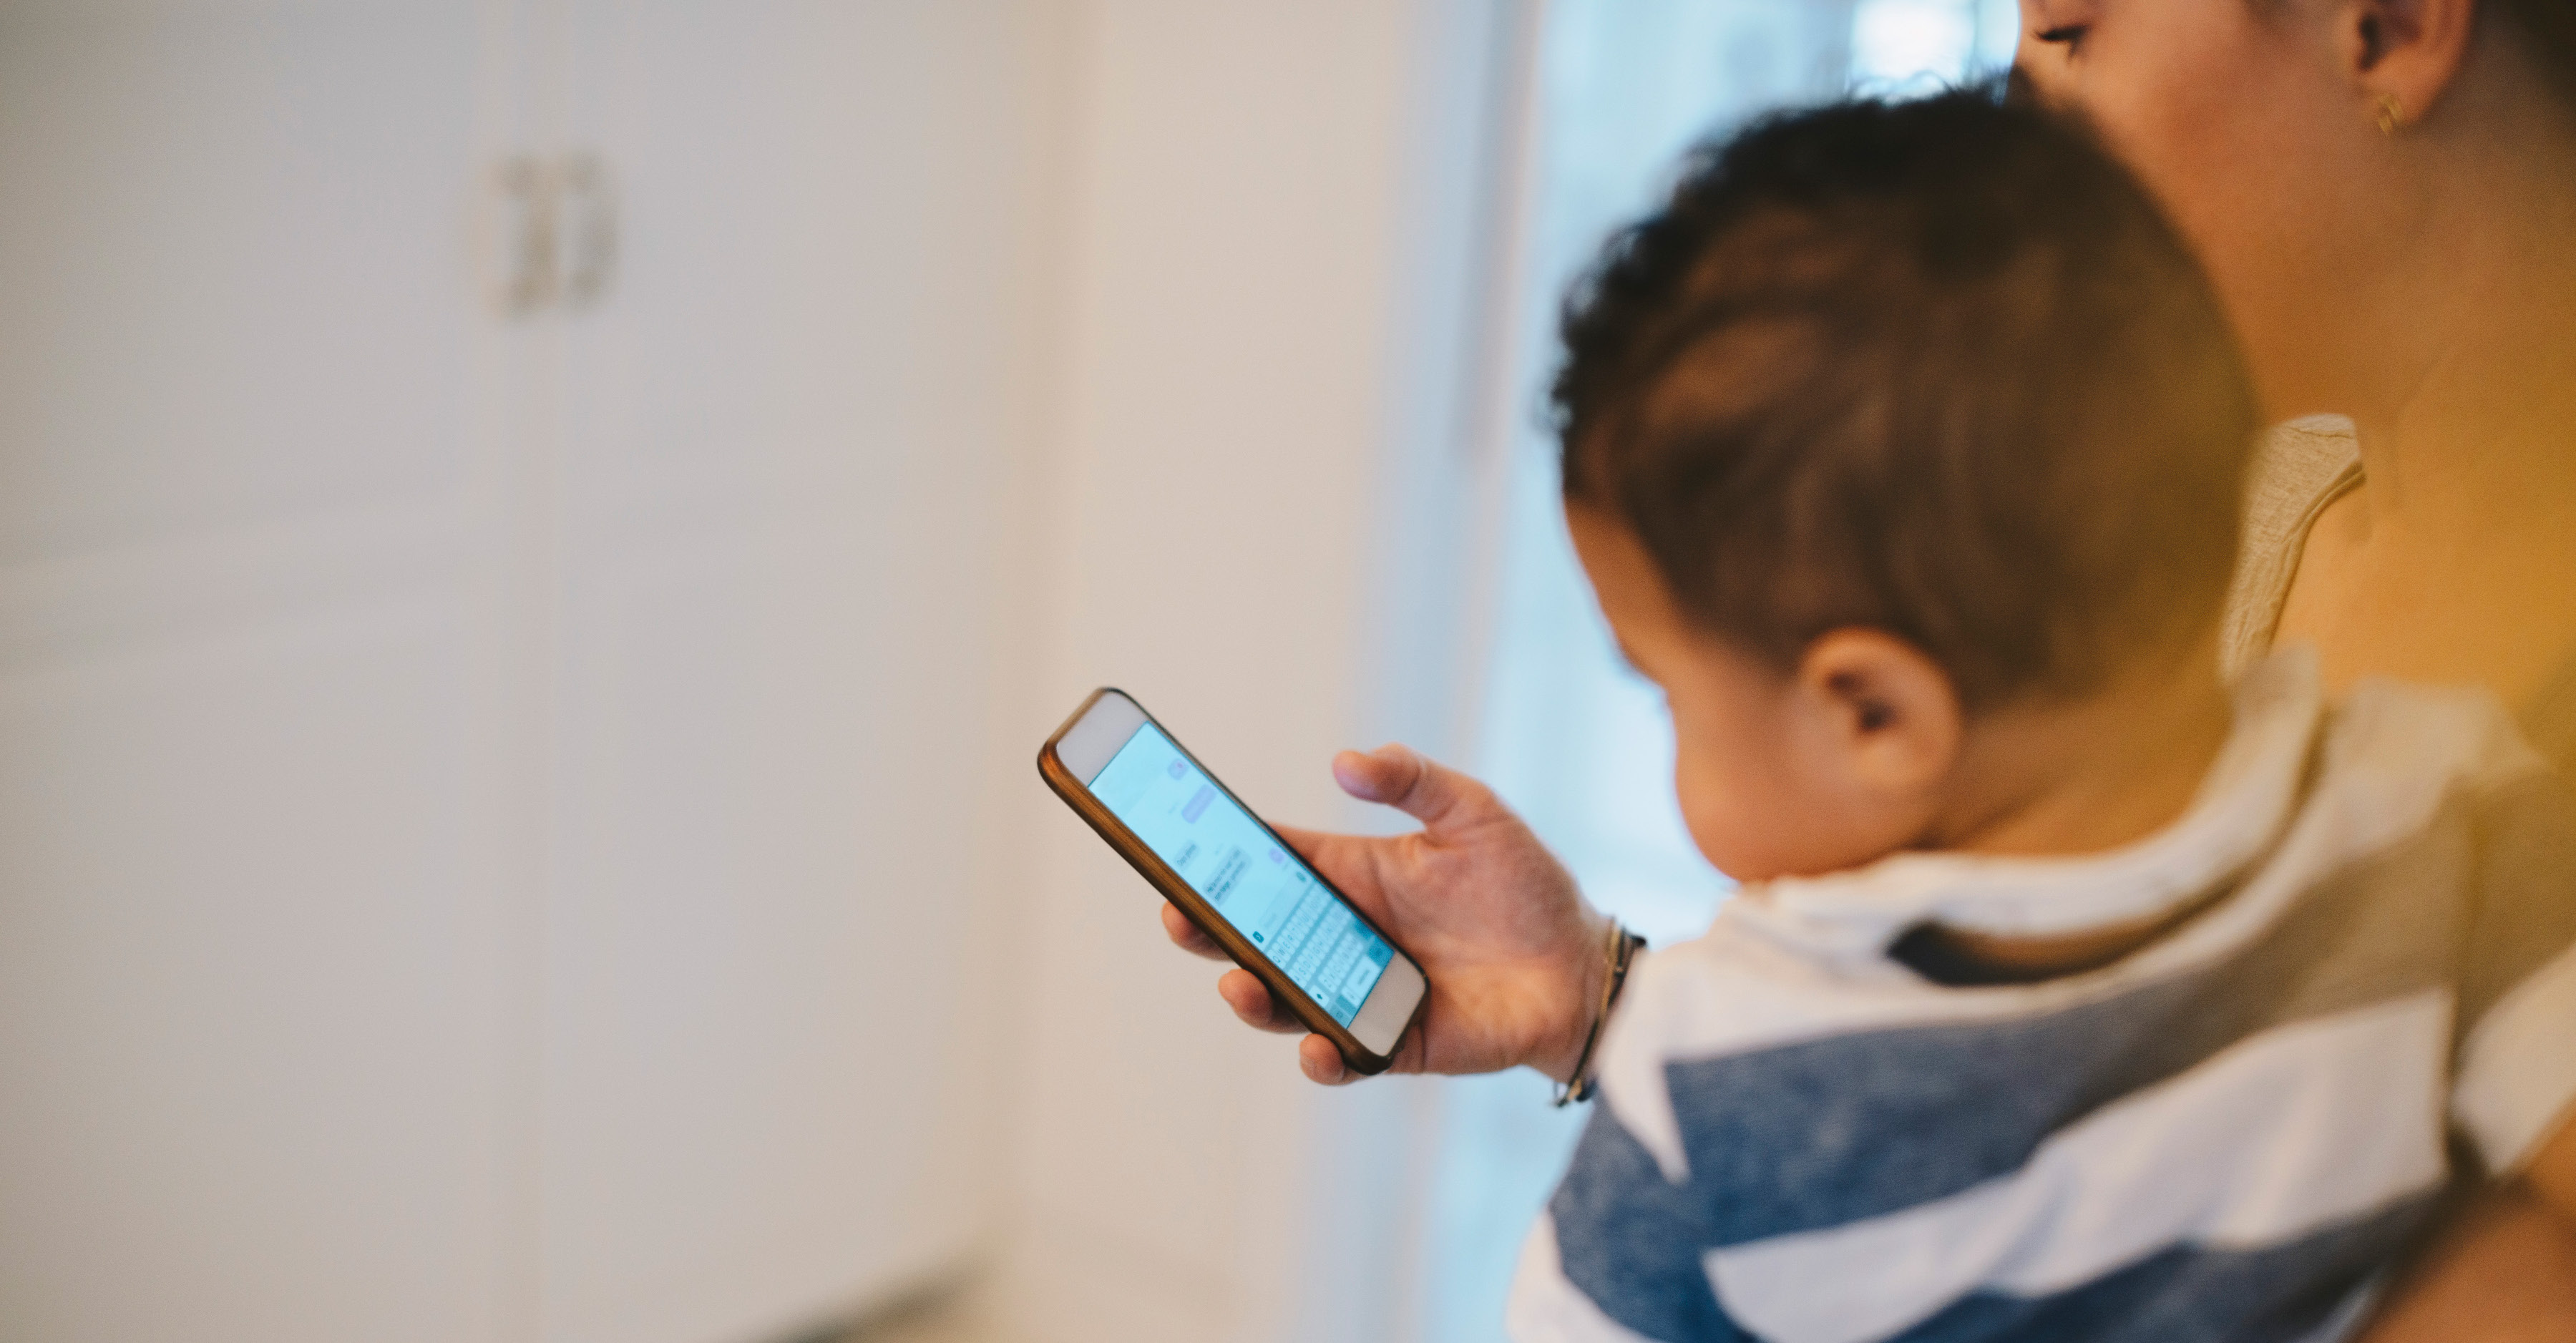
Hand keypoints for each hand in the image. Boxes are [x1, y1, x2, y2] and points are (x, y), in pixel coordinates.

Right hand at [1161, 743, 1607, 1085]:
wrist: (1581, 967)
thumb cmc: (1526, 884)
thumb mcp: (1474, 812)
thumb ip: (1412, 780)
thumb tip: (1344, 760)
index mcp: (1353, 875)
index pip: (1272, 862)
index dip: (1220, 854)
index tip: (1175, 840)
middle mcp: (1345, 936)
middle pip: (1258, 934)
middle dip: (1209, 927)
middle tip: (1177, 914)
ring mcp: (1362, 992)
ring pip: (1284, 999)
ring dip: (1252, 994)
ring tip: (1237, 983)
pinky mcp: (1395, 1043)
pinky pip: (1344, 1056)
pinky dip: (1322, 1055)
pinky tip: (1315, 1043)